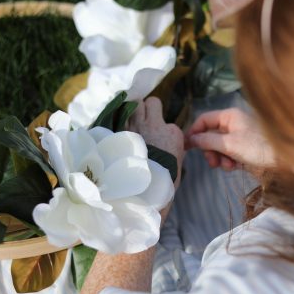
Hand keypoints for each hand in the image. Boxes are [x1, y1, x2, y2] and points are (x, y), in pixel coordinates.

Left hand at [128, 97, 183, 222]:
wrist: (144, 191)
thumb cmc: (163, 182)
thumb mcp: (175, 163)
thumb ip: (170, 148)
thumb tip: (166, 145)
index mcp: (172, 133)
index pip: (167, 120)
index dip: (160, 127)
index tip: (156, 137)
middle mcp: (155, 124)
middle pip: (150, 103)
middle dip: (146, 109)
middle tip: (142, 120)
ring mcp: (136, 127)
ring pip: (134, 105)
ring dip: (132, 112)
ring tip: (130, 123)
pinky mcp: (120, 132)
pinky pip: (118, 117)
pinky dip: (118, 121)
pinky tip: (117, 128)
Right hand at [186, 108, 275, 172]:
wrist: (283, 160)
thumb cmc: (258, 147)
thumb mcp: (229, 144)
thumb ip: (207, 141)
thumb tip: (190, 139)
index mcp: (230, 116)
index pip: (204, 120)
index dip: (194, 132)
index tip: (186, 146)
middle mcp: (233, 124)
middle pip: (210, 135)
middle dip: (209, 150)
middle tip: (212, 162)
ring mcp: (239, 137)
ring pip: (218, 147)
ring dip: (219, 158)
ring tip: (228, 165)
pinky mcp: (244, 149)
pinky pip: (228, 154)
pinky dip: (228, 161)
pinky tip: (235, 167)